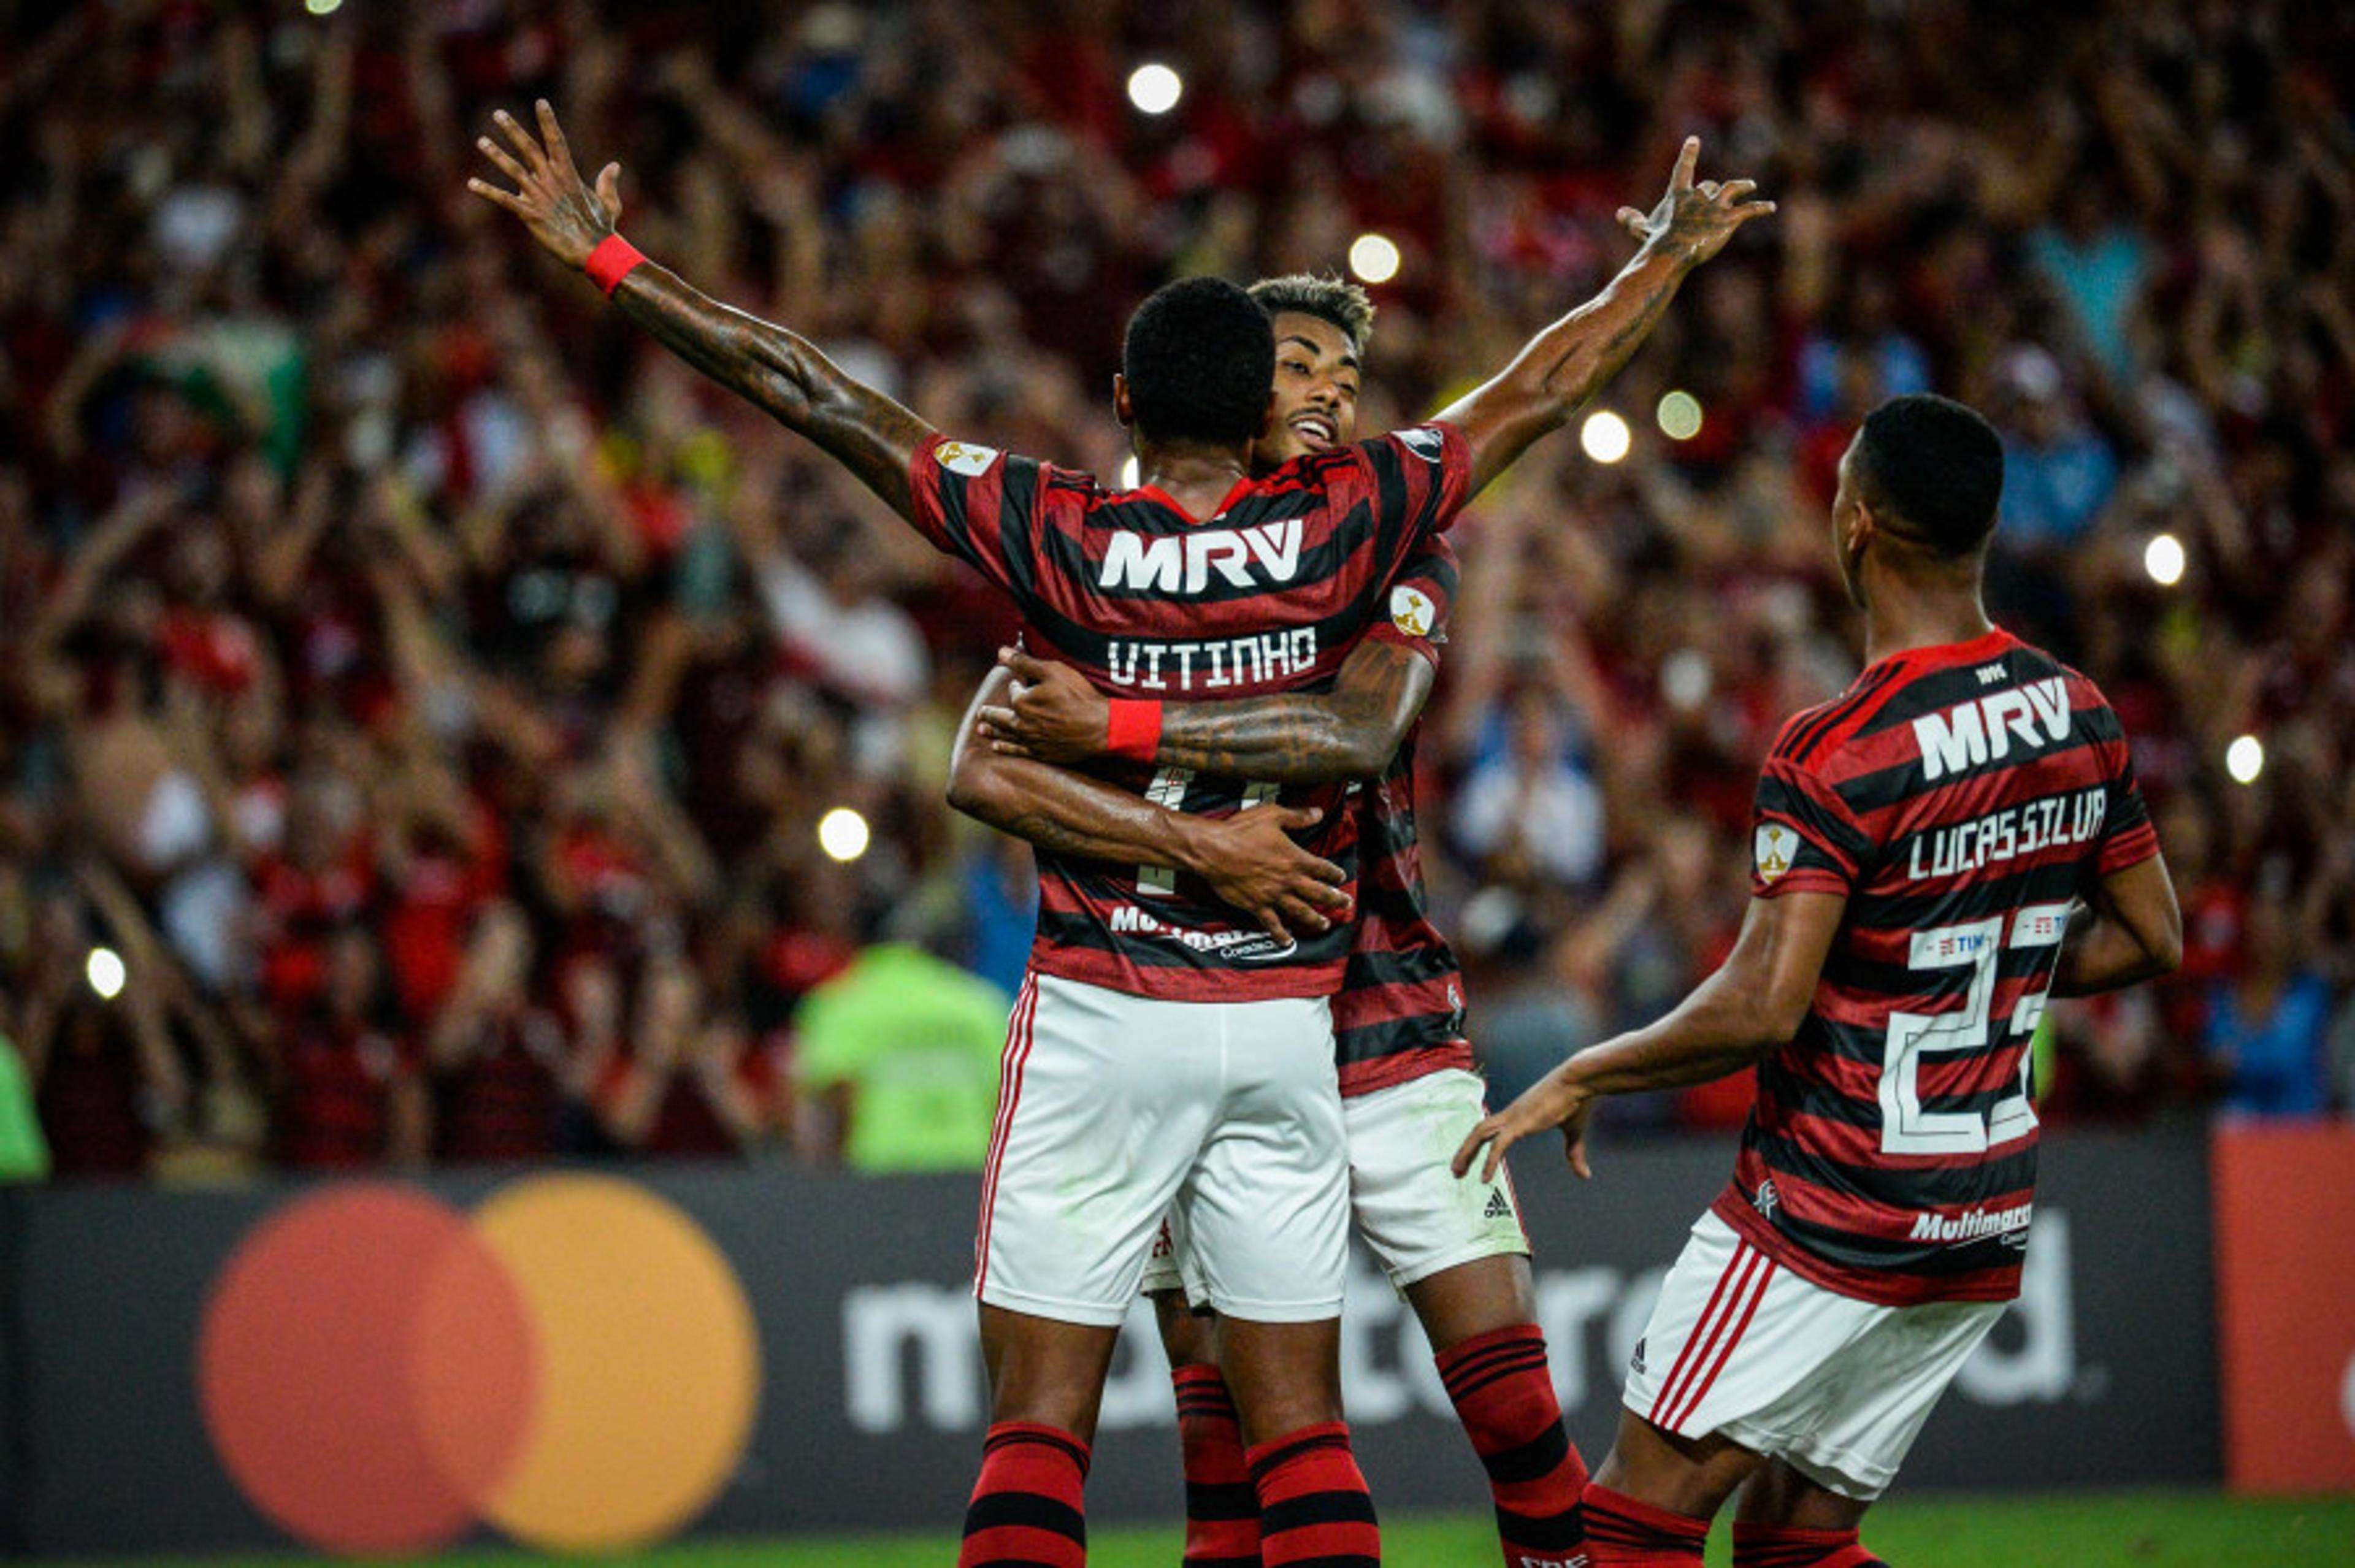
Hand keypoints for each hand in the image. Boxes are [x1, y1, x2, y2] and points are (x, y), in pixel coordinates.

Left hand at [468, 99, 622, 269]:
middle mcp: (551, 181)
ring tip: (481, 141)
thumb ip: (607, 183)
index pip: (557, 141)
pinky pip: (505, 200)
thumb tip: (614, 166)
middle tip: (498, 113)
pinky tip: (472, 183)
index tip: (540, 102)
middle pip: (529, 148)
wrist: (594, 252)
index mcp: (568, 175)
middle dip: (513, 130)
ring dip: (496, 154)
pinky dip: (488, 191)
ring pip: (513, 169)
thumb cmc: (602, 229)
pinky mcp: (530, 214)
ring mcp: (539, 196)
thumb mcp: (609, 202)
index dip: (548, 121)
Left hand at [976, 647, 1113, 763]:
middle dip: (990, 713)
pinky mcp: (1041, 753)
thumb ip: (1024, 662)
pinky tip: (997, 747)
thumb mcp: (1052, 671)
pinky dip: (1006, 748)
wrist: (1099, 728)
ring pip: (1006, 734)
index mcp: (1022, 702)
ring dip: (992, 731)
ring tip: (981, 729)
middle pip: (1001, 716)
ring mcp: (1031, 740)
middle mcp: (1022, 723)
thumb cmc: (1077, 697)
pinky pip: (1018, 751)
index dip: (1017, 685)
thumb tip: (1000, 652)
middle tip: (981, 712)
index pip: (1014, 691)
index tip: (1019, 683)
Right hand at [1187, 805, 1350, 943]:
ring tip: (1324, 925)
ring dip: (1315, 919)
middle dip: (1334, 900)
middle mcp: (1288, 880)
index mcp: (1295, 858)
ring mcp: (1273, 895)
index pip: (1322, 868)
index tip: (1341, 877)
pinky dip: (1281, 934)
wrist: (1214, 850)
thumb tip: (1317, 813)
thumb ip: (1297, 816)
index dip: (1334, 874)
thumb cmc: (1241, 831)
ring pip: (1301, 911)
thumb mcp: (1272, 815)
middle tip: (1346, 905)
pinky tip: (1288, 941)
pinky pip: (1273, 923)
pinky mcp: (1257, 905)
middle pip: (1319, 893)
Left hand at [1452, 1064, 1597, 1183]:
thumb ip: (1574, 1153)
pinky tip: (1484, 1178)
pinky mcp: (1519, 1123)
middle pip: (1479, 1131)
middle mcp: (1511, 1114)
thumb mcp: (1573, 1131)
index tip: (1471, 1159)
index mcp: (1519, 1114)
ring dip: (1466, 1153)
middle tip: (1456, 1171)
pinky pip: (1498, 1145)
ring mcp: (1513, 1117)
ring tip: (1457, 1173)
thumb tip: (1585, 1176)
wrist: (1577, 1080)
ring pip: (1479, 1134)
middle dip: (1465, 1150)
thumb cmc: (1576, 1100)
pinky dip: (1488, 1161)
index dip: (1479, 1143)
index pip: (1491, 1128)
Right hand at [1615, 136, 1774, 267]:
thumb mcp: (1643, 230)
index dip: (1688, 153)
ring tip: (1750, 186)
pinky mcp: (1729, 219)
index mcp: (1679, 195)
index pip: (1683, 168)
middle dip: (1715, 190)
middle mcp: (1699, 196)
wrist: (1674, 250)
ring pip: (1734, 189)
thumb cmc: (1657, 243)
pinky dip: (1761, 207)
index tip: (1693, 140)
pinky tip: (1771, 207)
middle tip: (1719, 193)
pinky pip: (1749, 210)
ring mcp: (1715, 206)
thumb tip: (1620, 212)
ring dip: (1743, 186)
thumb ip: (1633, 221)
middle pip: (1711, 186)